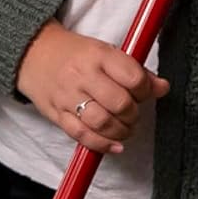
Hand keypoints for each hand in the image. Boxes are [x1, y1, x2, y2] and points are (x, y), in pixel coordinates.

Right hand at [17, 20, 170, 154]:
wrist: (35, 56)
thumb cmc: (75, 54)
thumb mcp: (106, 52)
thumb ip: (134, 70)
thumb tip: (162, 87)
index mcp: (99, 55)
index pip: (132, 77)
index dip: (145, 91)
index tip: (144, 94)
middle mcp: (83, 76)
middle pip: (119, 103)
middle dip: (133, 115)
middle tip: (133, 115)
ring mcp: (68, 97)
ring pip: (101, 122)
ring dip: (120, 131)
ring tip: (125, 130)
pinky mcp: (58, 116)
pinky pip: (82, 136)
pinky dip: (101, 145)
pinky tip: (114, 146)